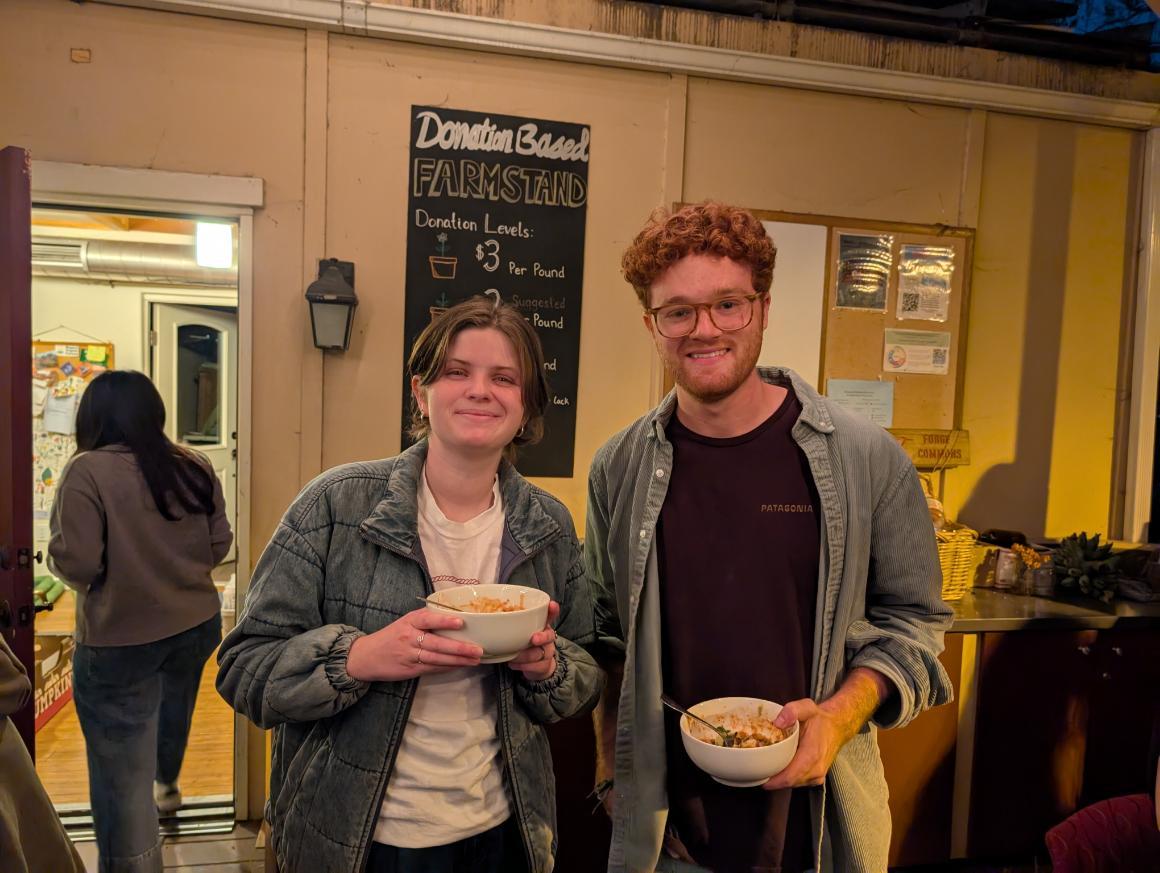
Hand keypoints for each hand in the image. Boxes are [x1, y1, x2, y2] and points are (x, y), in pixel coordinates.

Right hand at [347, 607, 482, 681]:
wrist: (366, 656)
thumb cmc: (391, 636)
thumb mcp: (405, 622)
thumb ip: (425, 620)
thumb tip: (455, 617)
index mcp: (409, 622)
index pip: (428, 619)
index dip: (444, 621)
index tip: (461, 622)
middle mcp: (409, 638)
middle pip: (437, 644)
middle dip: (459, 648)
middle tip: (478, 649)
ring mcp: (410, 655)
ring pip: (437, 659)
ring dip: (458, 660)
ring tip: (474, 660)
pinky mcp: (410, 670)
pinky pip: (432, 668)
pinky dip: (447, 667)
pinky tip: (459, 666)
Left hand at [508, 600, 559, 681]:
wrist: (534, 665)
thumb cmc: (523, 643)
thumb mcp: (519, 632)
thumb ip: (510, 625)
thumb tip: (490, 619)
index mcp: (542, 625)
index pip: (550, 615)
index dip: (552, 610)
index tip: (552, 605)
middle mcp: (547, 637)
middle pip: (549, 635)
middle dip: (542, 637)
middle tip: (533, 639)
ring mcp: (547, 652)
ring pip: (540, 653)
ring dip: (525, 655)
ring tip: (513, 656)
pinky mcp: (545, 665)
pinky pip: (537, 666)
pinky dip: (523, 666)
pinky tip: (513, 664)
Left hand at [762, 698, 844, 789]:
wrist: (837, 726)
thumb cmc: (820, 719)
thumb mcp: (806, 707)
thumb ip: (791, 711)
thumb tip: (777, 722)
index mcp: (811, 755)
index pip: (789, 777)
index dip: (772, 781)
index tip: (758, 776)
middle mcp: (815, 769)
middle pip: (788, 783)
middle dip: (771, 779)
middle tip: (756, 770)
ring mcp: (817, 776)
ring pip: (792, 784)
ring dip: (778, 779)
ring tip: (765, 768)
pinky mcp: (816, 777)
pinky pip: (798, 782)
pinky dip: (786, 777)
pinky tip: (778, 767)